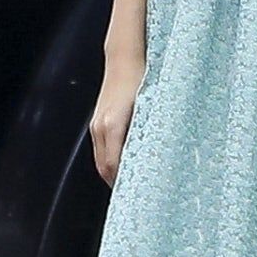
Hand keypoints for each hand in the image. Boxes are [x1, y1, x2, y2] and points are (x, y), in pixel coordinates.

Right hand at [90, 53, 145, 186]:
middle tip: (135, 197)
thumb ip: (152, 131)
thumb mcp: (152, 106)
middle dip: (117, 183)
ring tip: (130, 185)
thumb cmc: (142, 79)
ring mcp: (97, 124)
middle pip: (104, 167)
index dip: (123, 182)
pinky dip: (110, 161)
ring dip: (113, 174)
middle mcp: (101, 127)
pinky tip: (124, 165)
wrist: (124, 59)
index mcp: (113, 125)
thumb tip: (160, 155)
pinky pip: (101, 149)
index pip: (114, 165)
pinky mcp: (98, 122)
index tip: (136, 194)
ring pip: (100, 160)